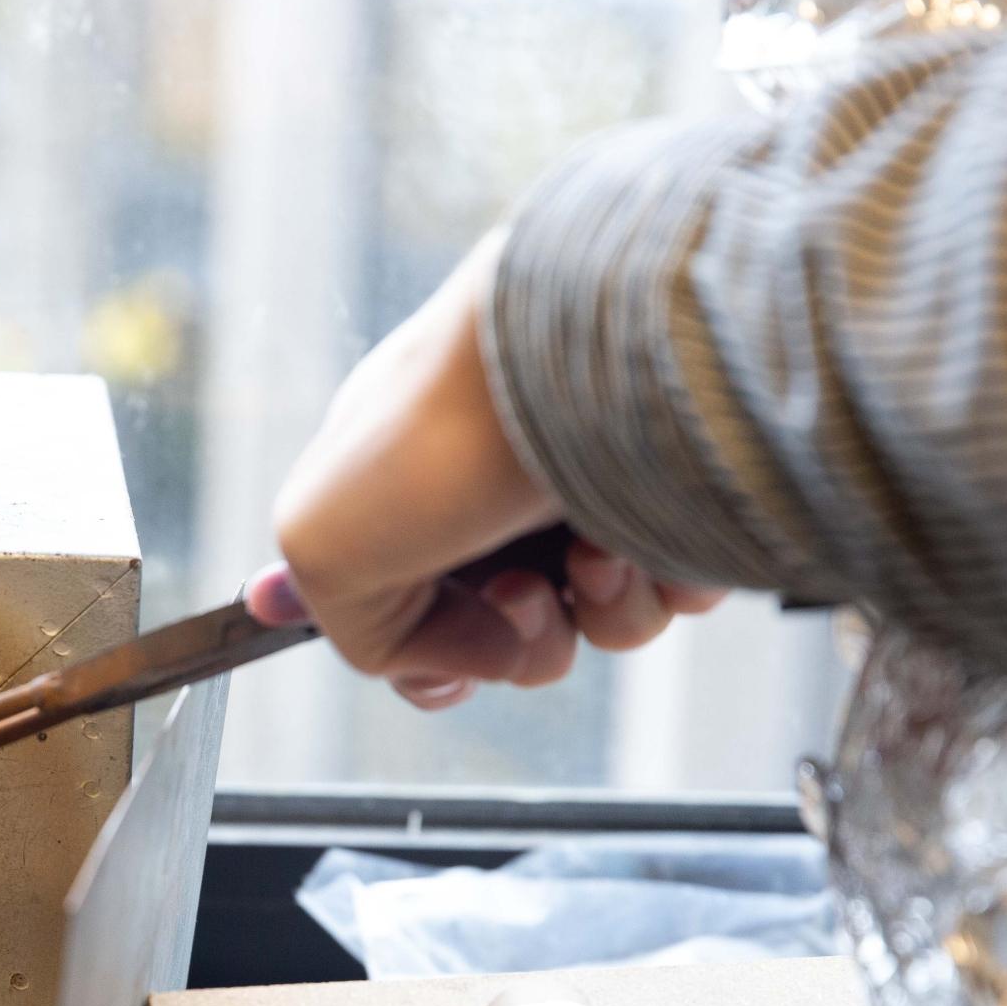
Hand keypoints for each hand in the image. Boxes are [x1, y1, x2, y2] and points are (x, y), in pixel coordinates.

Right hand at [247, 232, 723, 709]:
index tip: (451, 660)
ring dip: (600, 617)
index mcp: (410, 480)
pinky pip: (681, 588)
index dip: (433, 652)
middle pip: (518, 632)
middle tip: (528, 591)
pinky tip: (646, 536)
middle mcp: (502, 484)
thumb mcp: (321, 548)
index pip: (416, 598)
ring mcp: (596, 488)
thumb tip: (474, 658)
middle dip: (522, 641)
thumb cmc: (440, 427)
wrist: (584, 345)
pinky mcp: (684, 492)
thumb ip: (356, 632)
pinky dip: (666, 585)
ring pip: (603, 623)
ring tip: (597, 556)